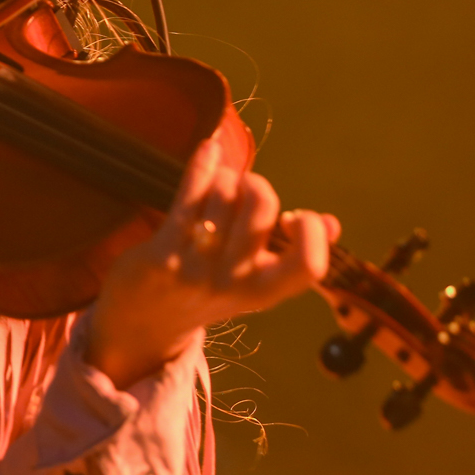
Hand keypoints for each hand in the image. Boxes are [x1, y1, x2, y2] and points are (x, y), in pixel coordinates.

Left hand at [82, 138, 339, 389]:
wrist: (141, 324)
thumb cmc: (206, 291)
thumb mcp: (252, 283)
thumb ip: (289, 256)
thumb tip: (332, 222)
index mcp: (263, 292)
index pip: (308, 265)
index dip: (311, 232)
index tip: (292, 217)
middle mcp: (232, 283)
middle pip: (261, 206)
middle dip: (255, 184)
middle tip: (243, 188)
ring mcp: (195, 269)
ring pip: (223, 194)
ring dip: (222, 178)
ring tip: (215, 187)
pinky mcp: (162, 254)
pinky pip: (188, 196)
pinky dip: (203, 165)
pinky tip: (208, 150)